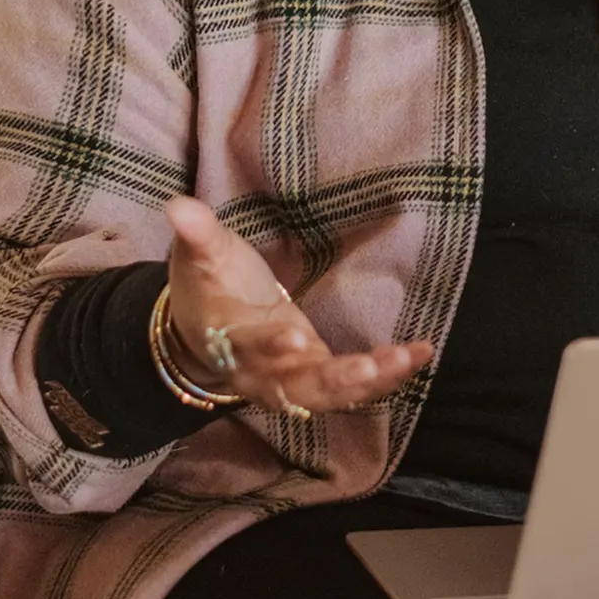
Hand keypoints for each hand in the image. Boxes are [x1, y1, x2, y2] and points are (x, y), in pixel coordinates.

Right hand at [163, 196, 432, 414]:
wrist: (206, 336)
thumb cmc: (209, 289)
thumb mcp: (200, 258)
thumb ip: (197, 234)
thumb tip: (178, 205)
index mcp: (229, 339)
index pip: (248, 346)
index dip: (269, 346)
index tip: (294, 339)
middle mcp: (261, 371)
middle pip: (295, 386)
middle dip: (333, 379)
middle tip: (368, 368)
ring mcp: (292, 379)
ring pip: (330, 393)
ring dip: (370, 382)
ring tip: (406, 359)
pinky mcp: (317, 377)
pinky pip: (353, 386)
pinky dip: (386, 375)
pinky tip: (420, 354)